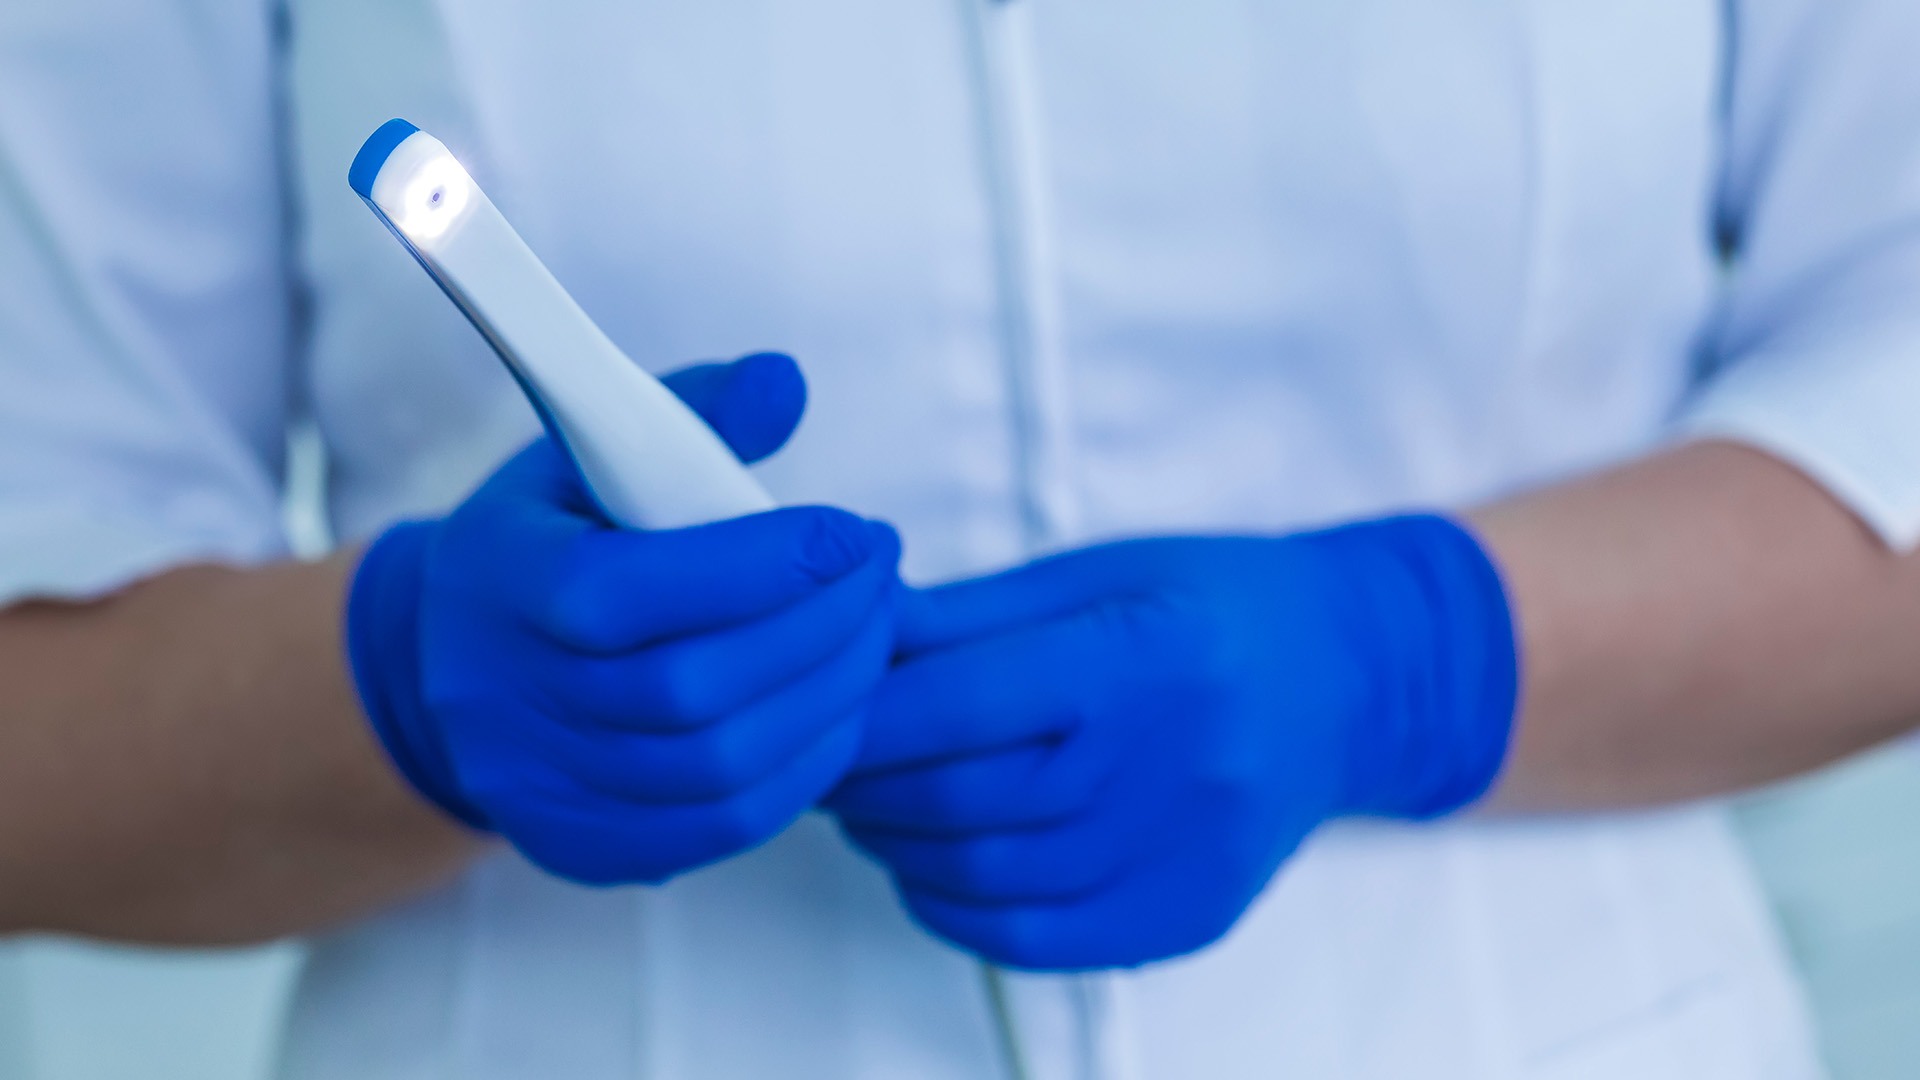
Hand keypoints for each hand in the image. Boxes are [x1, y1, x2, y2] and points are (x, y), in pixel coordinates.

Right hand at [347, 353, 901, 884]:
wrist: (447, 665)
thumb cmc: (551, 539)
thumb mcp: (591, 452)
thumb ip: (694, 412)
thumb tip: (786, 383)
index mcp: (503, 582)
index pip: (634, 590)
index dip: (762, 566)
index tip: (853, 531)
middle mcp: (509, 699)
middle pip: (692, 689)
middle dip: (820, 629)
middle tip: (882, 577)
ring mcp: (544, 788)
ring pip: (720, 767)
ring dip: (829, 698)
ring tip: (876, 634)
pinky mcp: (584, 847)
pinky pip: (722, 825)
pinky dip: (804, 768)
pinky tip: (840, 708)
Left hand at [828, 517, 1515, 968]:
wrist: (1346, 681)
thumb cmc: (1213, 608)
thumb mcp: (1094, 575)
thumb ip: (969, 617)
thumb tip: (849, 634)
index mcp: (1142, 657)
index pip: (957, 705)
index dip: (862, 715)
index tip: (815, 705)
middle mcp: (1170, 765)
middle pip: (959, 800)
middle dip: (863, 784)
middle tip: (826, 759)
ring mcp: (1184, 854)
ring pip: (984, 878)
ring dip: (897, 847)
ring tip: (873, 806)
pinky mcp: (1187, 915)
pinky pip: (1035, 939)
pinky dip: (956, 909)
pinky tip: (933, 867)